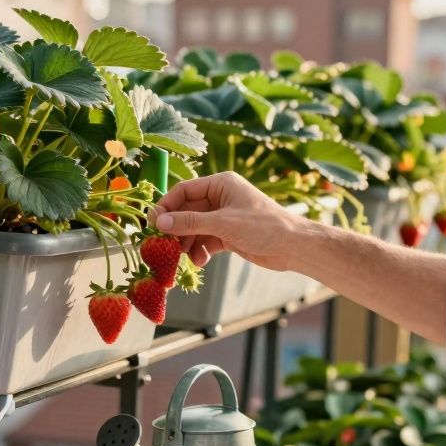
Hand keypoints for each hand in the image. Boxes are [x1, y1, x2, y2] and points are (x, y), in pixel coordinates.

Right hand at [150, 172, 306, 271]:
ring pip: (194, 228)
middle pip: (187, 211)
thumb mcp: (223, 223)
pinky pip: (205, 240)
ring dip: (187, 243)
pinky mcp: (229, 234)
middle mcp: (221, 198)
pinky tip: (200, 261)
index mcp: (220, 184)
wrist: (293, 247)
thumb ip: (189, 222)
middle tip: (163, 245)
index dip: (166, 206)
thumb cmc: (263, 227)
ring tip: (184, 258)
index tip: (152, 223)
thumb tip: (160, 223)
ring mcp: (224, 217)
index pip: (184, 191)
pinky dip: (200, 251)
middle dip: (176, 229)